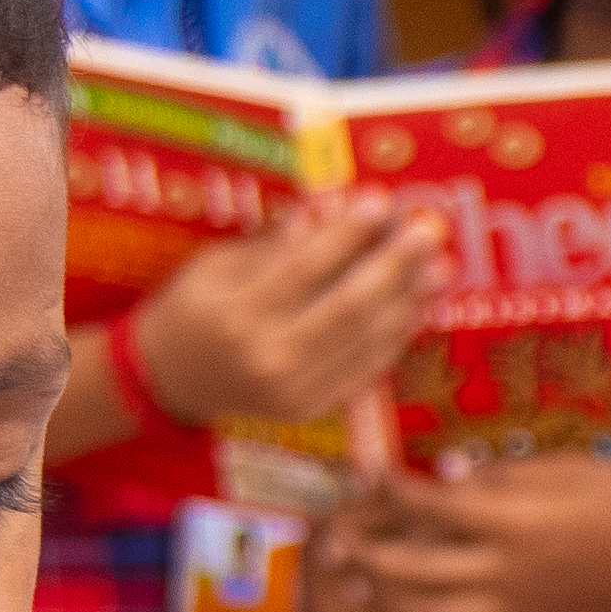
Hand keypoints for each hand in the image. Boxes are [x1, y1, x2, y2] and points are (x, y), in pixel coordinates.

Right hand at [133, 205, 444, 428]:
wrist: (172, 378)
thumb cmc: (195, 307)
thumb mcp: (219, 265)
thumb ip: (276, 246)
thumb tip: (333, 213)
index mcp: (237, 315)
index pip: (305, 269)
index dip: (348, 235)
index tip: (381, 202)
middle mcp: (267, 358)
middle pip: (346, 308)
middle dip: (393, 267)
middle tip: (427, 232)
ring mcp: (292, 391)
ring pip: (364, 342)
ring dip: (408, 302)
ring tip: (438, 267)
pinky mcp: (310, 409)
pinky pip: (365, 370)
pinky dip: (395, 336)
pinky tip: (416, 305)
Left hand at [326, 457, 610, 611]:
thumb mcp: (562, 468)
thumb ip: (500, 477)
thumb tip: (445, 478)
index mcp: (513, 519)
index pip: (426, 505)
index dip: (384, 490)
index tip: (361, 475)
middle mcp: (503, 571)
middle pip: (407, 568)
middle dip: (362, 553)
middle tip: (333, 539)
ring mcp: (512, 610)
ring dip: (380, 597)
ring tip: (353, 582)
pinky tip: (405, 610)